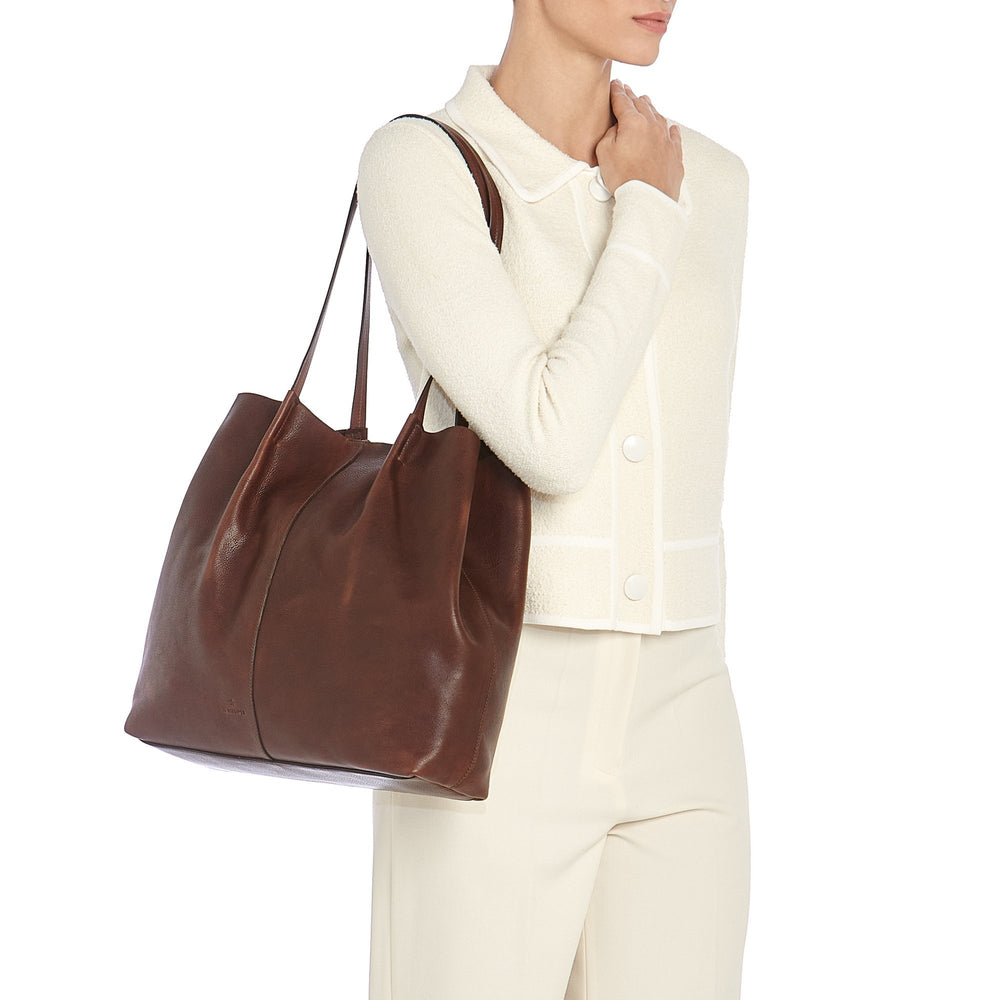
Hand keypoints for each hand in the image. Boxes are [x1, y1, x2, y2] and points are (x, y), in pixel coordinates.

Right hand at [596, 79, 683, 201]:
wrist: (648, 199)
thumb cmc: (624, 179)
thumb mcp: (604, 153)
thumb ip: (608, 134)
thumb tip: (617, 129)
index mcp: (634, 122)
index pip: (622, 100)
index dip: (616, 91)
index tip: (614, 85)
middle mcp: (653, 126)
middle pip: (641, 104)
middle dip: (632, 96)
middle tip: (626, 90)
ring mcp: (666, 139)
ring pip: (658, 116)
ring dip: (649, 107)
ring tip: (644, 102)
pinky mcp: (675, 154)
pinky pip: (674, 135)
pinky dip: (670, 129)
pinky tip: (671, 127)